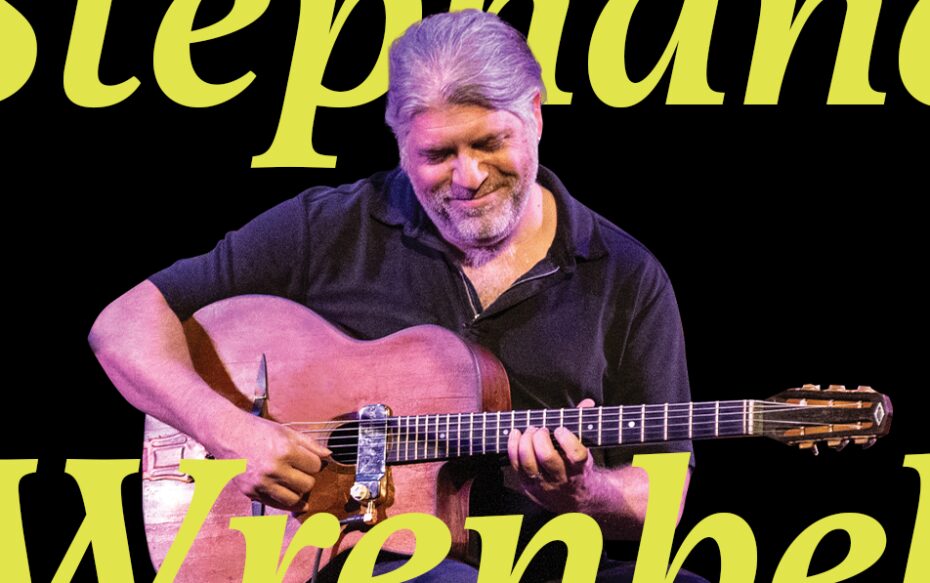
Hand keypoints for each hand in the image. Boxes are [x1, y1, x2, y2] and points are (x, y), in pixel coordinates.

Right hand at [210, 414, 330, 513]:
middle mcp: (274, 469)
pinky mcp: (251, 492)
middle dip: (307, 477)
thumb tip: (328, 455)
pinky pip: (276, 505)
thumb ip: (309, 444)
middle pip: (307, 484)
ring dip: (298, 492)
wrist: (226, 433)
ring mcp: (261, 483)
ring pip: (294, 500)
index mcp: (285, 450)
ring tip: (293, 482)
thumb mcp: (286, 431)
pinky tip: (288, 495)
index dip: (314, 463)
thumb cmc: (257, 430)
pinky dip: (285, 502)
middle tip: (300, 470)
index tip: (308, 460)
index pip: (315, 466)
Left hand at [506, 399, 596, 512]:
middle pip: (547, 457)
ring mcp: (543, 483)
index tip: (560, 429)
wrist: (571, 498)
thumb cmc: (575, 465)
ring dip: (525, 441)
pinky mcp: (527, 484)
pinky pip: (516, 465)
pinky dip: (513, 446)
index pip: (576, 455)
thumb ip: (583, 423)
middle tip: (541, 429)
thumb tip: (587, 403)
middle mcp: (562, 478)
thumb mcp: (584, 447)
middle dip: (540, 437)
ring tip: (530, 431)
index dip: (567, 439)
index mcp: (579, 467)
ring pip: (528, 463)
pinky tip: (516, 434)